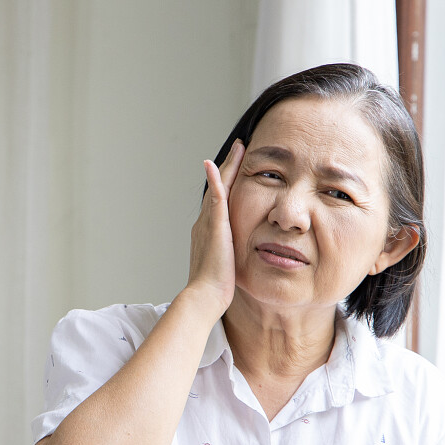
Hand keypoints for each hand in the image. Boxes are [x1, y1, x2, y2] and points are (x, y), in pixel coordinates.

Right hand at [185, 139, 244, 312]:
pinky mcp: (214, 226)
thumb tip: (234, 257)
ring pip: (218, 187)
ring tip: (238, 148)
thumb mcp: (225, 265)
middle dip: (227, 168)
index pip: (220, 201)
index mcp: (208, 232)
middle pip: (218, 188)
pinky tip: (215, 164)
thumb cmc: (215, 289)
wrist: (204, 296)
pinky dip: (215, 180)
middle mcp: (204, 223)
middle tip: (239, 148)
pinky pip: (215, 198)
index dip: (227, 183)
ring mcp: (208, 223)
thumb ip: (229, 254)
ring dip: (227, 166)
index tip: (236, 168)